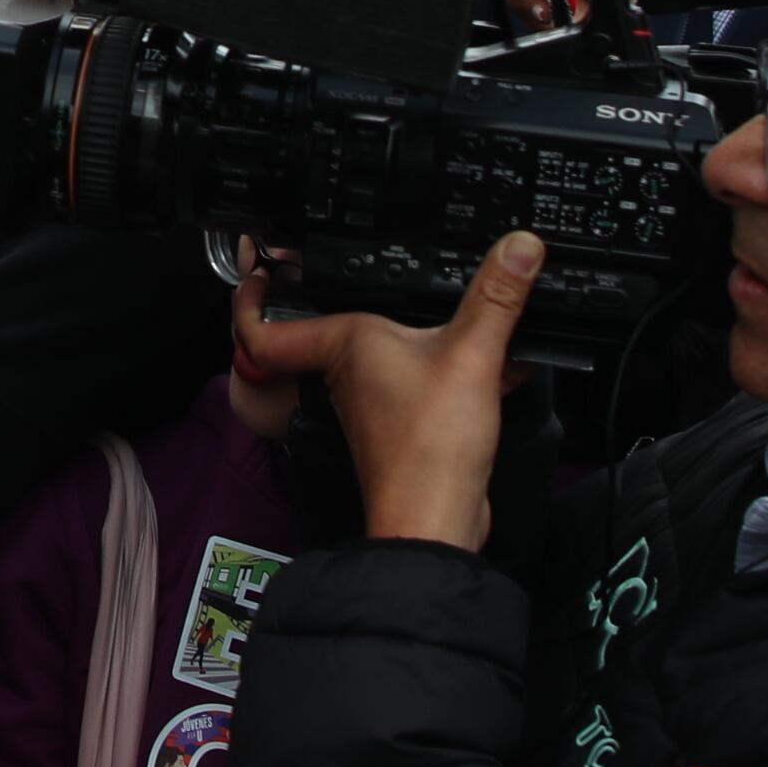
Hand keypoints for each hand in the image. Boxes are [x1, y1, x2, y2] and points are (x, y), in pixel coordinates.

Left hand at [230, 236, 543, 549]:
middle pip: (335, 327)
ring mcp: (376, 401)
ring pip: (388, 353)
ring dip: (420, 331)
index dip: (249, 300)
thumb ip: (496, 298)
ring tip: (459, 303)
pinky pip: (426, 380)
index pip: (264, 329)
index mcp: (346, 345)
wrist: (436, 520)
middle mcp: (351, 372)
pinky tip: (504, 362)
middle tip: (374, 267)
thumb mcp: (472, 355)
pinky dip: (458, 367)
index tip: (255, 274)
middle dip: (358, 297)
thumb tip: (518, 247)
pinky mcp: (408, 424)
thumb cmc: (428, 449)